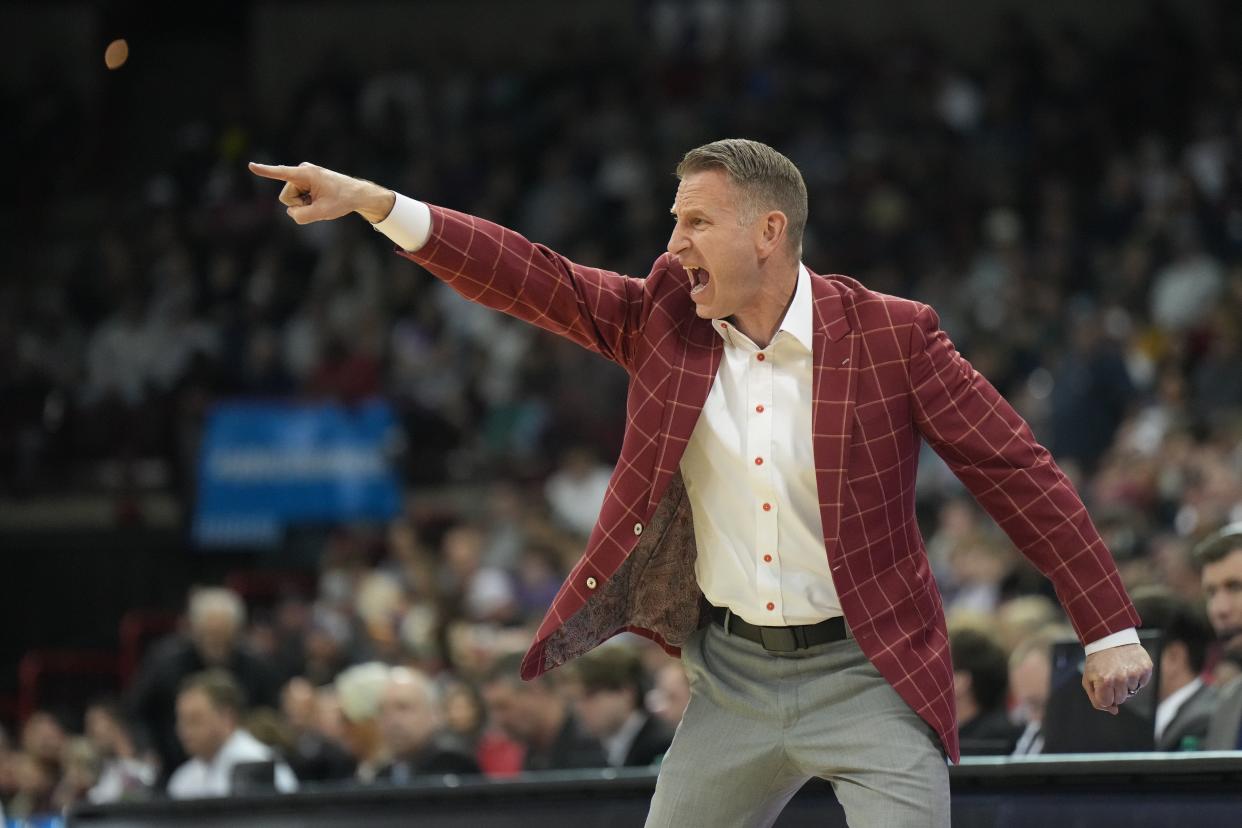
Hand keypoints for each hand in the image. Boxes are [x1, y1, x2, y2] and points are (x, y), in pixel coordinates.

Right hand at [248, 161, 395, 224]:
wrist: (357, 194)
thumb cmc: (342, 200)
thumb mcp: (322, 213)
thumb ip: (302, 216)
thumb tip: (291, 212)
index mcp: (306, 174)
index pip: (281, 173)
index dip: (265, 171)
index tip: (250, 165)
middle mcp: (302, 171)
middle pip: (286, 197)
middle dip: (299, 205)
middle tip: (319, 203)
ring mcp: (302, 175)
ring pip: (290, 199)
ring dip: (304, 204)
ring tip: (320, 200)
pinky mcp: (304, 180)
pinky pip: (297, 197)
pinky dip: (306, 202)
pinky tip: (319, 199)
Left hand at [1082, 643, 1152, 714]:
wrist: (1110, 639)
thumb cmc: (1098, 661)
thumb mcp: (1089, 678)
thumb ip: (1096, 699)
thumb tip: (1114, 711)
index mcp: (1104, 681)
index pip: (1107, 703)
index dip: (1104, 696)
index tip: (1102, 686)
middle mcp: (1121, 678)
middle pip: (1121, 699)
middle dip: (1115, 691)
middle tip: (1111, 676)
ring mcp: (1135, 673)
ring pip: (1132, 692)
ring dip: (1126, 684)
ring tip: (1120, 669)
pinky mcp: (1146, 668)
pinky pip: (1142, 684)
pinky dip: (1137, 678)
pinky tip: (1129, 667)